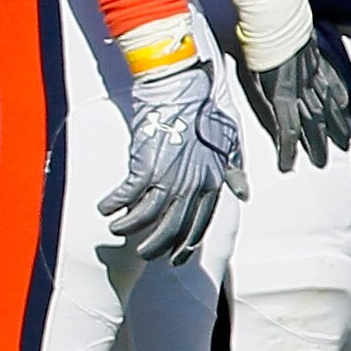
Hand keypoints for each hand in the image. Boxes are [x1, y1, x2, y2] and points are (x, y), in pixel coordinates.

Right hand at [103, 55, 241, 263]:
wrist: (182, 91)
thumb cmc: (203, 115)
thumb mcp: (228, 145)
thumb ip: (233, 171)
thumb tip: (245, 193)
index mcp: (212, 182)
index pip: (200, 225)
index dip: (186, 245)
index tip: (174, 259)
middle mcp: (193, 185)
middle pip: (172, 227)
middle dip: (156, 245)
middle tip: (143, 253)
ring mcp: (169, 177)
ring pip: (147, 217)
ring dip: (130, 227)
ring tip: (118, 230)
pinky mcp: (146, 166)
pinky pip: (127, 196)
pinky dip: (114, 205)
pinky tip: (105, 208)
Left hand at [234, 20, 350, 174]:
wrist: (273, 18)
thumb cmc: (257, 44)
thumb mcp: (252, 74)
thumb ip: (265, 95)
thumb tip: (275, 113)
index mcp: (282, 94)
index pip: (288, 129)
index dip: (289, 149)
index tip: (287, 166)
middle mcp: (302, 89)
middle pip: (313, 122)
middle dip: (318, 145)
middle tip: (323, 162)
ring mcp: (314, 76)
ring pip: (327, 107)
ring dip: (335, 128)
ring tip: (343, 143)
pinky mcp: (318, 64)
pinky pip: (333, 84)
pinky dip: (340, 99)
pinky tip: (344, 107)